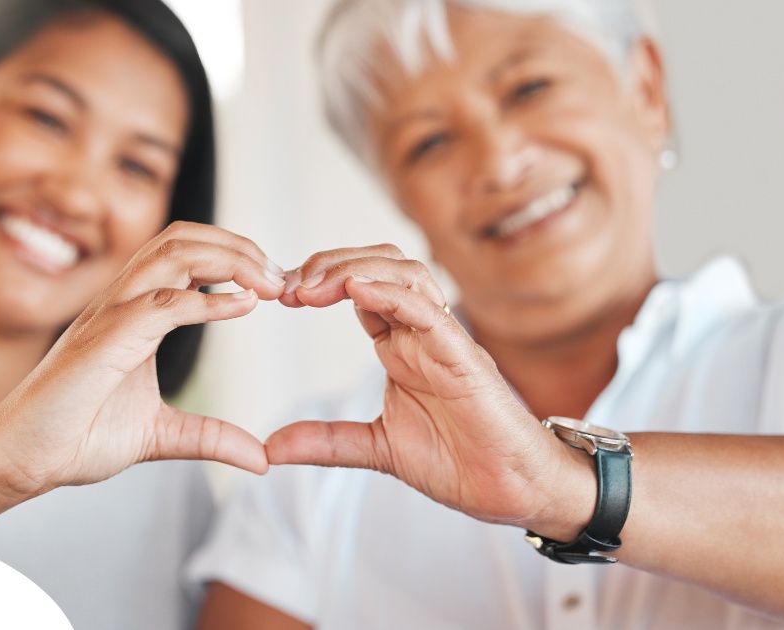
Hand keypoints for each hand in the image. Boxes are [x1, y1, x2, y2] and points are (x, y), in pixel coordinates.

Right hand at [0, 221, 286, 498]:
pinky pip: (161, 304)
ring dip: (229, 260)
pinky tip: (242, 305)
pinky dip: (207, 300)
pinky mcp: (104, 341)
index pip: (185, 256)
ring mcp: (110, 316)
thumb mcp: (162, 436)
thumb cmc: (76, 436)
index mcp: (133, 314)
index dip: (234, 259)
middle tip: (281, 276)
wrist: (23, 459)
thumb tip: (261, 457)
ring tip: (268, 282)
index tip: (275, 284)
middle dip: (238, 247)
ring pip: (172, 255)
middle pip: (182, 239)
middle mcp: (121, 303)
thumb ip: (210, 437)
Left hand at [268, 245, 594, 537]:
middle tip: (289, 285)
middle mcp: (421, 333)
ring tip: (313, 285)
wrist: (510, 490)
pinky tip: (356, 289)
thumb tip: (272, 447)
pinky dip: (393, 294)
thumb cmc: (458, 461)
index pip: (357, 289)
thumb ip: (326, 441)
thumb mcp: (375, 448)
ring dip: (354, 269)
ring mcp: (443, 340)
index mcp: (400, 346)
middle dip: (331, 264)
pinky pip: (429, 311)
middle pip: (378, 266)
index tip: (279, 295)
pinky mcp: (464, 357)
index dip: (318, 283)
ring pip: (404, 274)